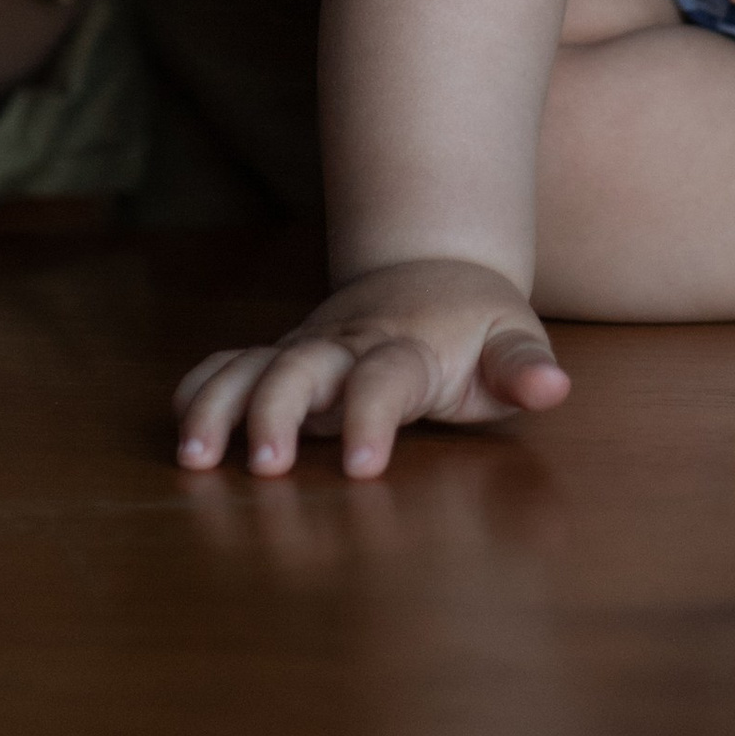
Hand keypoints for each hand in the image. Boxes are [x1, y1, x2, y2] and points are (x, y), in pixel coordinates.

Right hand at [174, 260, 569, 478]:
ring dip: (222, 404)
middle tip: (266, 464)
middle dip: (279, 411)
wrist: (435, 267)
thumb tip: (553, 387)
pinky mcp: (284, 356)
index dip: (370, 418)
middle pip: (302, 367)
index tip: (361, 468)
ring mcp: (310, 348)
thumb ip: (523, 368)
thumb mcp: (512, 341)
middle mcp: (347, 345)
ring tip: (195, 456)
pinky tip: (181, 428)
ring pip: (253, 365)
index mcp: (407, 347)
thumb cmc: (477, 325)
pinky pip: (231, 363)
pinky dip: (201, 387)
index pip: (384, 380)